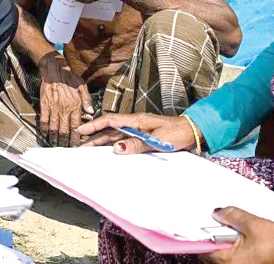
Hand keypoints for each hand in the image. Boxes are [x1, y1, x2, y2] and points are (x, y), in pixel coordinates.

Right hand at [38, 52, 93, 146]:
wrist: (53, 68)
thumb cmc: (69, 76)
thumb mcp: (82, 85)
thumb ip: (87, 100)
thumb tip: (91, 113)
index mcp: (75, 105)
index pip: (76, 126)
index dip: (76, 137)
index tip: (77, 145)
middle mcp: (64, 109)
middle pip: (64, 130)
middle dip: (65, 142)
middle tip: (66, 149)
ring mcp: (53, 108)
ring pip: (54, 128)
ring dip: (55, 138)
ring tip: (56, 145)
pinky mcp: (44, 105)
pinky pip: (44, 121)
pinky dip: (45, 130)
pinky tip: (46, 135)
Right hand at [77, 112, 197, 153]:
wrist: (192, 133)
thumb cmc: (176, 133)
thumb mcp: (156, 140)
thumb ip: (136, 144)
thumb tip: (116, 148)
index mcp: (137, 120)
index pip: (111, 120)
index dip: (95, 125)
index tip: (81, 130)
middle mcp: (136, 124)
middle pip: (111, 130)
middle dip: (95, 137)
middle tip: (81, 146)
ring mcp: (140, 131)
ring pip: (117, 136)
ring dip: (104, 142)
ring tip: (90, 150)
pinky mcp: (145, 138)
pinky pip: (126, 141)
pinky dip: (116, 146)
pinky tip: (111, 152)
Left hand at [203, 207, 273, 263]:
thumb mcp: (254, 224)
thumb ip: (232, 216)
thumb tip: (217, 213)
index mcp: (230, 261)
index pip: (205, 250)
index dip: (202, 236)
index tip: (203, 224)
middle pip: (214, 255)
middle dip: (216, 239)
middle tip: (222, 223)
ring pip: (226, 256)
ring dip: (227, 243)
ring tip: (236, 229)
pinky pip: (237, 258)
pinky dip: (237, 248)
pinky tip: (244, 237)